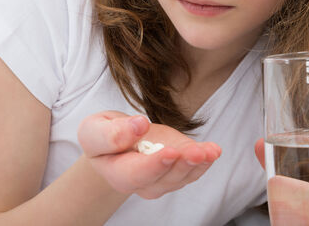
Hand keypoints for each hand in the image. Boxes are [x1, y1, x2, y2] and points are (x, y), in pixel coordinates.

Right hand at [78, 111, 221, 198]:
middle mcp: (142, 182)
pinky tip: (214, 150)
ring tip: (210, 151)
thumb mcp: (94, 129)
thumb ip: (111, 133)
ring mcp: (163, 176)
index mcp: (117, 173)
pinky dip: (206, 159)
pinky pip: (193, 168)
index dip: (154, 165)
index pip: (136, 174)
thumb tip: (138, 126)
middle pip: (164, 180)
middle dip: (182, 166)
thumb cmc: (102, 134)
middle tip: (196, 152)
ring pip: (182, 176)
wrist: (116, 139)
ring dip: (198, 164)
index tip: (170, 152)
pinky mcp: (178, 165)